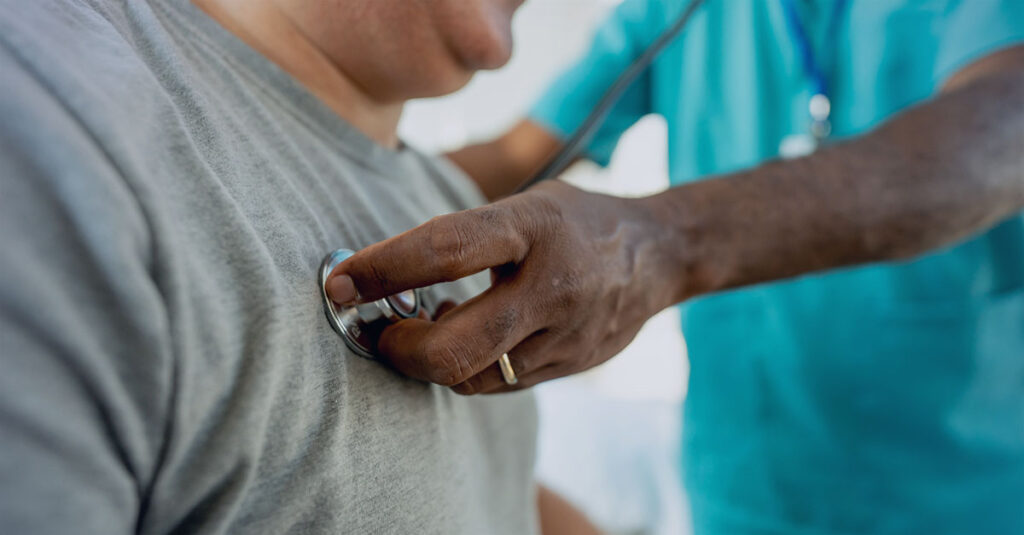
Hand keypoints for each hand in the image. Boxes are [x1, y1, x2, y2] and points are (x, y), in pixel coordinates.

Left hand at [326, 181, 685, 393]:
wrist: (659, 255)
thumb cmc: (575, 221)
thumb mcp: (526, 204)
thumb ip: (466, 237)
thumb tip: (388, 276)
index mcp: (534, 226)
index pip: (444, 248)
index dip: (382, 269)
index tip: (339, 282)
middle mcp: (552, 285)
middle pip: (455, 347)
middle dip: (401, 349)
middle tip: (377, 330)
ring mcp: (565, 334)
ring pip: (472, 377)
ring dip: (430, 362)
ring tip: (421, 331)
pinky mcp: (569, 366)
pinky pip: (498, 385)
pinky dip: (466, 369)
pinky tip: (463, 342)